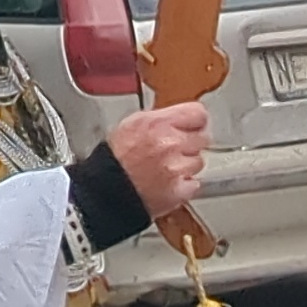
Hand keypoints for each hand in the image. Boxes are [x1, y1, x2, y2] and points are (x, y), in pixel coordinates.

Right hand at [107, 99, 211, 217]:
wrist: (104, 193)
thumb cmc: (113, 161)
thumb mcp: (130, 126)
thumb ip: (158, 120)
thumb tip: (176, 117)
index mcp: (157, 123)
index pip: (198, 113)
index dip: (196, 120)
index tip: (195, 125)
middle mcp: (170, 143)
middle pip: (202, 138)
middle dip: (191, 143)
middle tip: (175, 149)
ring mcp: (176, 168)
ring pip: (198, 162)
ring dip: (186, 165)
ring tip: (166, 168)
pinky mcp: (180, 190)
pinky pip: (193, 184)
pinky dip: (183, 185)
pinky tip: (167, 182)